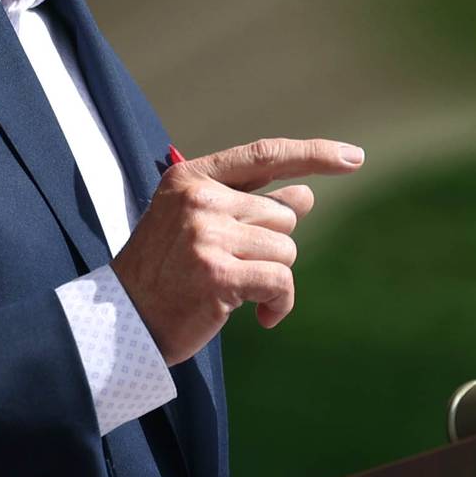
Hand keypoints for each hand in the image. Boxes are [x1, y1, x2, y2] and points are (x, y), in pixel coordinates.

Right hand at [111, 138, 364, 365]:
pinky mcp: (219, 275)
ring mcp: (207, 236)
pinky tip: (264, 317)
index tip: (353, 157)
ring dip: (273, 275)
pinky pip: (281, 280)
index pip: (265, 155)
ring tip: (237, 290)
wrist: (122, 323)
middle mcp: (200, 199)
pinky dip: (280, 302)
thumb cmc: (165, 273)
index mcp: (192, 177)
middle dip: (272, 245)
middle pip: (282, 214)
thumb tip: (306, 195)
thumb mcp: (199, 224)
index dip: (314, 153)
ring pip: (286, 248)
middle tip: (233, 266)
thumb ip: (248, 205)